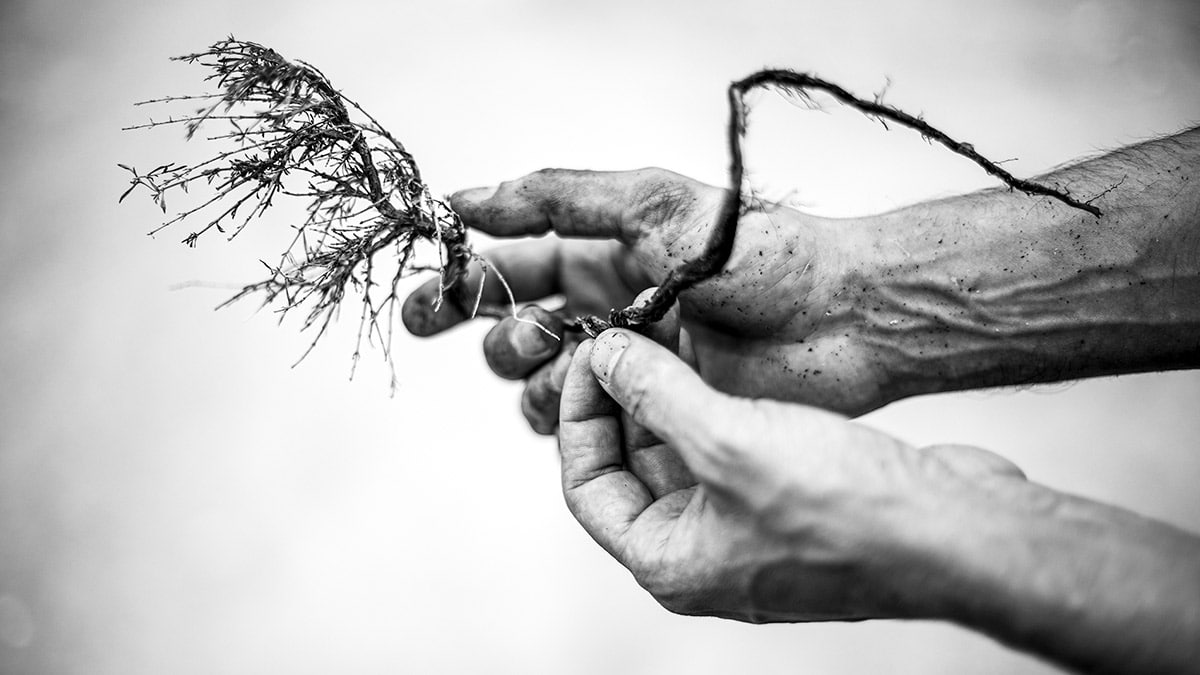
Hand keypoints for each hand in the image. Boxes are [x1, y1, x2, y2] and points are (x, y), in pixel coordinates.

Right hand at [402, 168, 887, 432]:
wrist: (840, 319)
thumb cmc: (760, 254)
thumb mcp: (654, 206)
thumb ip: (559, 198)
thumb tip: (471, 198)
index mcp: (607, 248)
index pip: (514, 258)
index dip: (464, 274)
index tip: (427, 294)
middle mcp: (609, 304)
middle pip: (511, 318)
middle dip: (480, 321)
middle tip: (472, 323)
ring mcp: (627, 359)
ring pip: (536, 373)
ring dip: (522, 364)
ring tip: (550, 350)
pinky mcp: (649, 409)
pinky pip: (577, 418)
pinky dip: (560, 410)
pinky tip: (575, 396)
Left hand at [558, 327, 1025, 621]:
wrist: (958, 531)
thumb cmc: (848, 513)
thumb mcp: (729, 441)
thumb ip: (656, 395)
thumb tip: (606, 355)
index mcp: (670, 561)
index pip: (586, 485)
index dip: (578, 415)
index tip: (590, 355)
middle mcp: (702, 550)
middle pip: (631, 464)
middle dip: (624, 396)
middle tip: (625, 330)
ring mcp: (746, 526)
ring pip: (681, 449)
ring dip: (670, 391)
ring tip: (664, 325)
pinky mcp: (788, 498)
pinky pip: (729, 443)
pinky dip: (715, 398)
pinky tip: (715, 350)